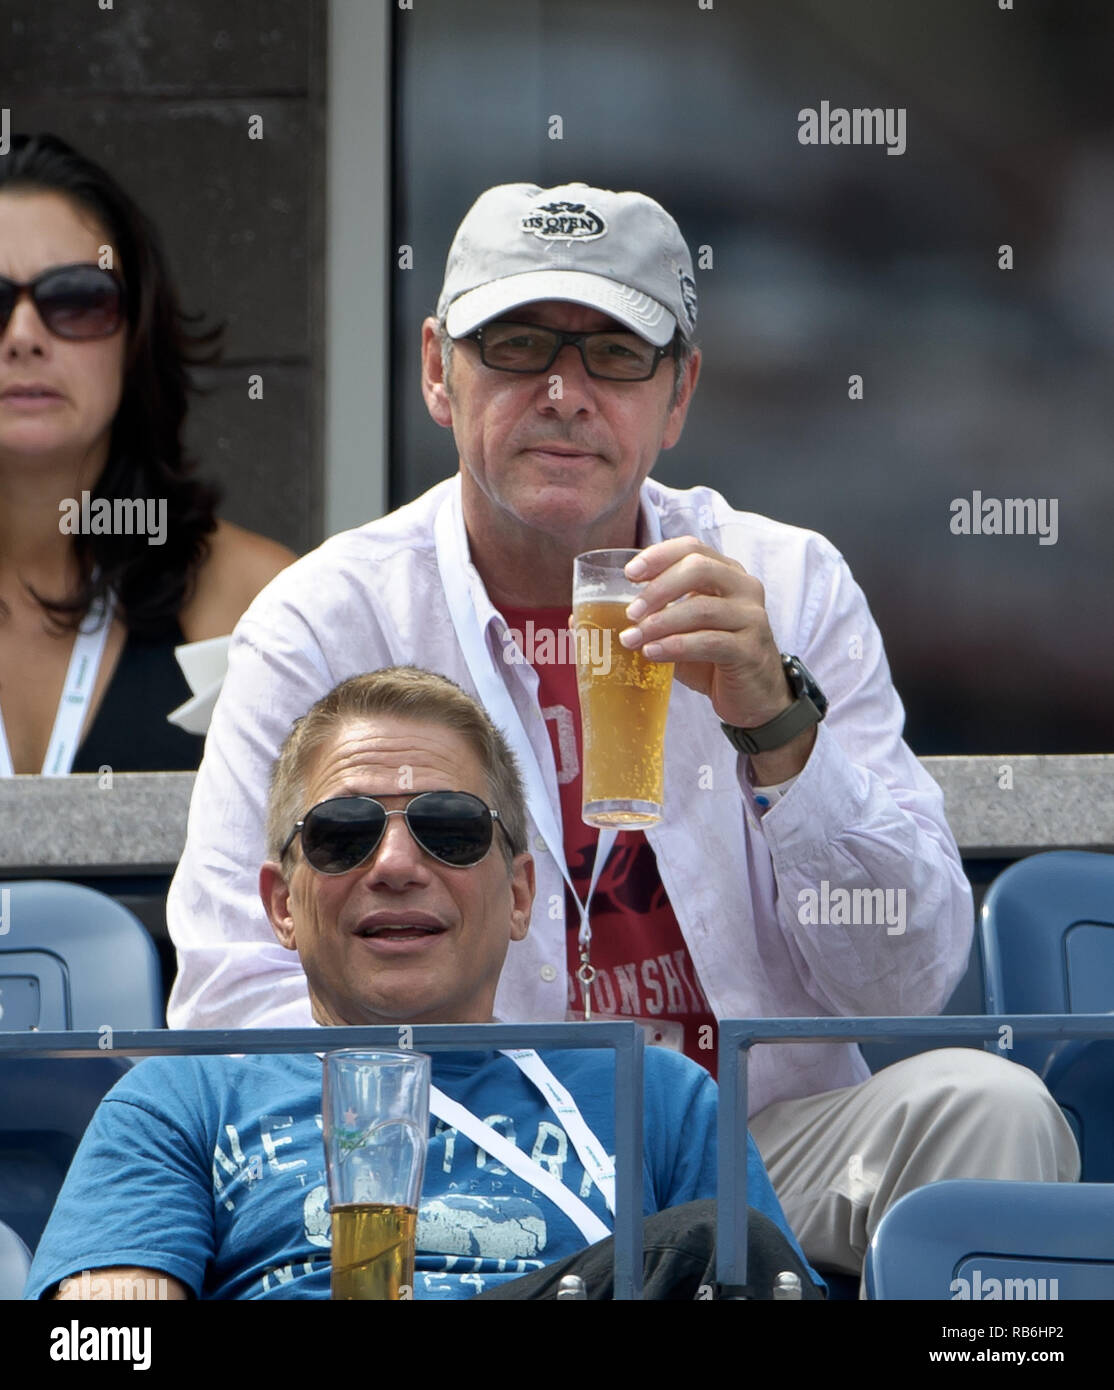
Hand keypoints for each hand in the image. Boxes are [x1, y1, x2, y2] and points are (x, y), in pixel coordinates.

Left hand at [619, 538, 815, 778]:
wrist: (756, 699)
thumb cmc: (713, 659)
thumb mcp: (679, 632)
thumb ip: (646, 620)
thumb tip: (577, 618)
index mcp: (727, 574)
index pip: (692, 548)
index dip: (659, 556)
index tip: (629, 574)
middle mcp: (744, 588)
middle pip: (699, 568)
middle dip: (657, 587)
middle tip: (629, 612)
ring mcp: (752, 618)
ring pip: (701, 608)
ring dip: (660, 622)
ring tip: (630, 638)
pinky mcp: (751, 650)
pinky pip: (709, 642)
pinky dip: (675, 646)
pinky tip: (651, 653)